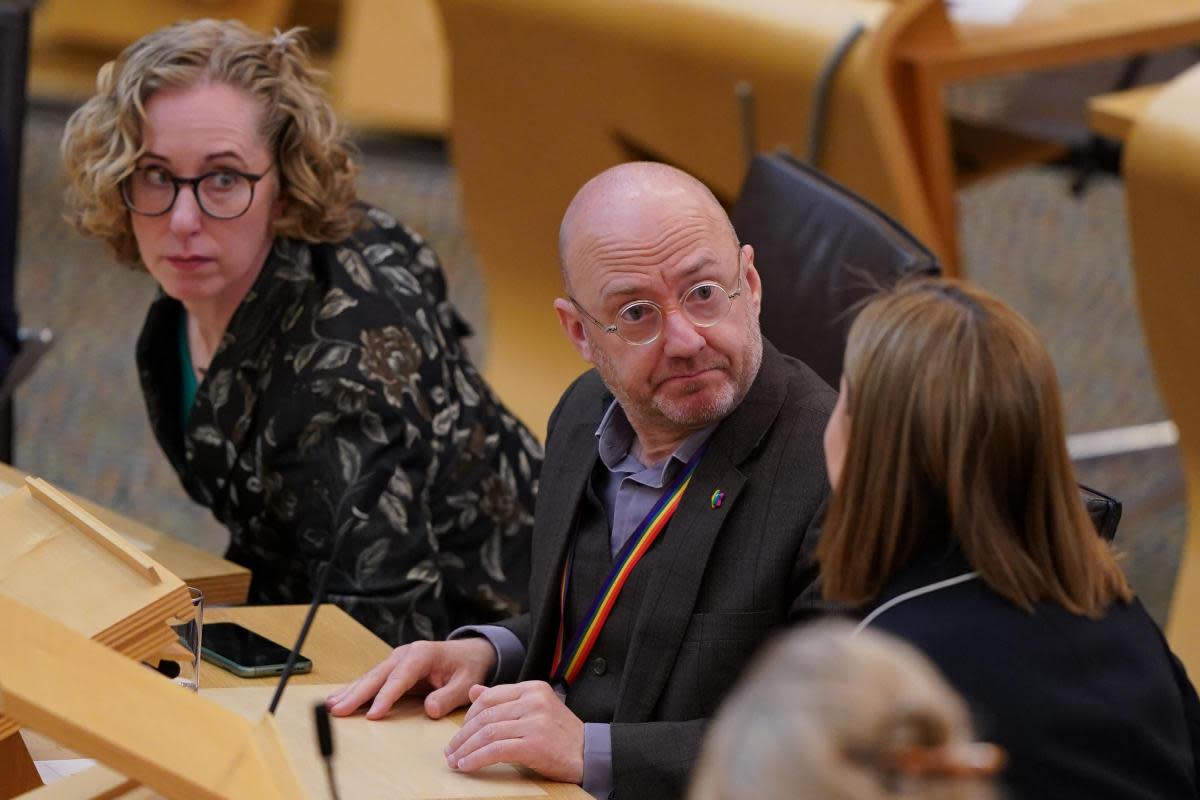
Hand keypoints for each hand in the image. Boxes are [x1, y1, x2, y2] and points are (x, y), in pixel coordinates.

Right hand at [325, 638, 496, 719]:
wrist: (469, 652)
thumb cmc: (467, 667)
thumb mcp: (466, 683)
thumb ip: (449, 696)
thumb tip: (430, 710)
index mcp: (423, 655)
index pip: (400, 678)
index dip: (386, 696)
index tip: (374, 714)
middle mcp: (405, 654)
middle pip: (378, 675)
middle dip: (358, 694)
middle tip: (339, 710)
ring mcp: (396, 660)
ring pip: (370, 677)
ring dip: (350, 692)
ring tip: (331, 706)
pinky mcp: (392, 668)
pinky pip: (371, 680)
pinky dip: (355, 690)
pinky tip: (338, 699)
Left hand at [443, 681, 583, 783]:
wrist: (589, 753)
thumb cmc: (560, 734)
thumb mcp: (534, 709)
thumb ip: (504, 699)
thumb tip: (474, 690)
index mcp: (532, 688)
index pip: (490, 697)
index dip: (469, 715)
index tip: (460, 732)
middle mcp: (533, 701)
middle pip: (485, 715)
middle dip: (462, 735)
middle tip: (450, 750)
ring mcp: (534, 721)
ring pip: (487, 733)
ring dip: (466, 749)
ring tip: (455, 761)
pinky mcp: (534, 744)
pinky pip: (496, 750)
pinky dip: (477, 759)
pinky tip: (467, 766)